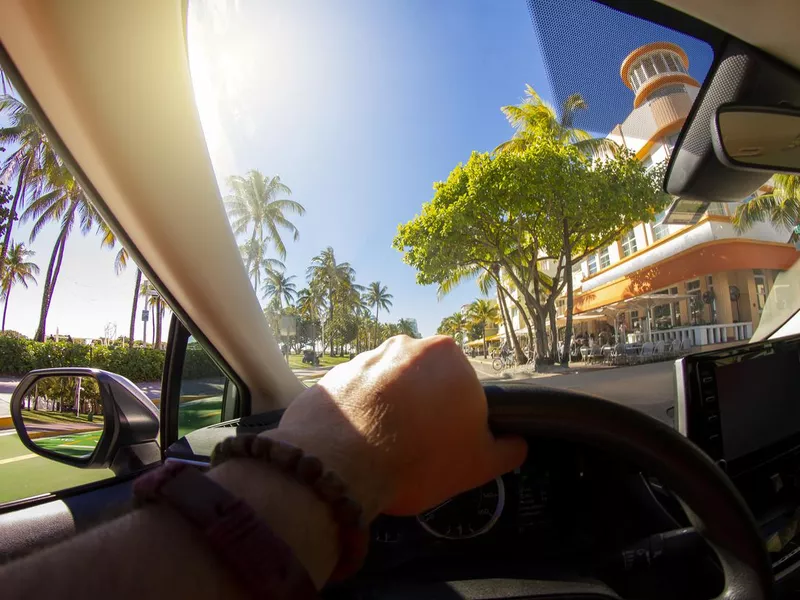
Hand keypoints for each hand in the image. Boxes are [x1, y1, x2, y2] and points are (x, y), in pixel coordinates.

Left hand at [265, 335, 526, 517]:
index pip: (461, 387)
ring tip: (378, 450)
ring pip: (387, 387)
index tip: (442, 447)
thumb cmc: (420, 458)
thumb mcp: (478, 465)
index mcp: (447, 354)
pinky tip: (353, 444)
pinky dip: (356, 415)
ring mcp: (364, 357)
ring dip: (386, 411)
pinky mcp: (332, 375)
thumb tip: (517, 442)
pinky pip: (354, 396)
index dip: (455, 420)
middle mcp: (406, 344)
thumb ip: (506, 450)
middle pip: (422, 383)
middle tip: (411, 449)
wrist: (338, 463)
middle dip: (420, 410)